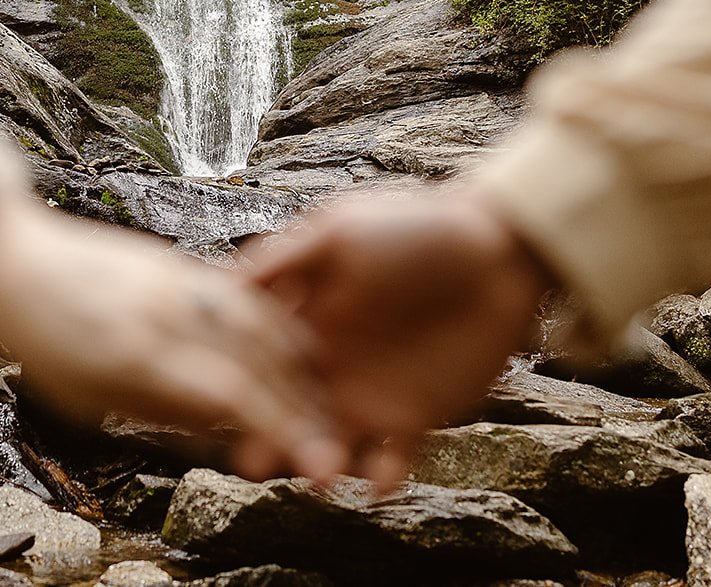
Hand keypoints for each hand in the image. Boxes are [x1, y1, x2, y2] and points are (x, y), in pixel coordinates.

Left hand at [0, 187, 347, 482]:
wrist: (14, 257)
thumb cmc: (42, 339)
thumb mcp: (86, 398)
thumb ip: (159, 411)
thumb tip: (225, 434)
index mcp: (135, 353)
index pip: (228, 392)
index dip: (278, 429)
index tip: (311, 463)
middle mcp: (166, 312)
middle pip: (257, 358)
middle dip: (304, 410)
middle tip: (334, 452)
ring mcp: (178, 280)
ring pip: (262, 321)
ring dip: (304, 366)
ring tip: (330, 403)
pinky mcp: (182, 262)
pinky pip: (247, 293)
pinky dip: (281, 325)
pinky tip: (300, 348)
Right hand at [247, 185, 556, 486]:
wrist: (498, 250)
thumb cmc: (415, 226)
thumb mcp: (341, 229)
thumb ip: (286, 258)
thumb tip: (222, 282)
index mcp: (303, 319)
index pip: (260, 362)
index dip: (237, 382)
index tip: (212, 403)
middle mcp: (328, 364)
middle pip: (288, 412)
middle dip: (269, 439)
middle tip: (253, 462)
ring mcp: (370, 393)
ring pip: (333, 442)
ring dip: (322, 464)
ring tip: (318, 479)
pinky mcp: (416, 415)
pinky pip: (394, 457)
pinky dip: (385, 476)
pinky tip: (380, 485)